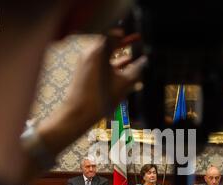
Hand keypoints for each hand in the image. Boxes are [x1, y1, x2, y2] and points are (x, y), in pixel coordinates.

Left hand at [36, 32, 145, 158]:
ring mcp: (86, 62)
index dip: (127, 34)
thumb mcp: (123, 83)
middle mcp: (90, 53)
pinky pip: (101, 63)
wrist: (78, 113)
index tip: (137, 36)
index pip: (114, 34)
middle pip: (109, 43)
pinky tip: (124, 71)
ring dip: (119, 56)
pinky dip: (112, 65)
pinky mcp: (84, 72)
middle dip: (124, 44)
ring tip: (134, 58)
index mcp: (99, 51)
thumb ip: (136, 70)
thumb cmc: (100, 98)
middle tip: (137, 42)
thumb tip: (145, 62)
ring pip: (105, 54)